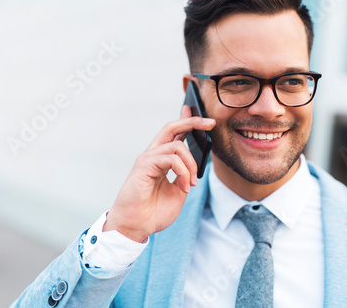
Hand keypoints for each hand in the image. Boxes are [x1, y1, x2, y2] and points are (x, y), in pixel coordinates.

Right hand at [103, 106, 215, 242]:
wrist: (136, 226)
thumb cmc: (153, 212)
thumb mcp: (178, 193)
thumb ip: (185, 177)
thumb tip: (194, 167)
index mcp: (161, 161)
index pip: (174, 135)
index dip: (187, 122)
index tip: (204, 119)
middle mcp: (153, 155)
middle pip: (171, 127)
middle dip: (192, 121)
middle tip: (210, 123)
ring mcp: (147, 159)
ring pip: (176, 145)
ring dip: (191, 164)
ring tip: (191, 183)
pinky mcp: (144, 165)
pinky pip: (171, 159)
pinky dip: (183, 172)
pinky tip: (184, 186)